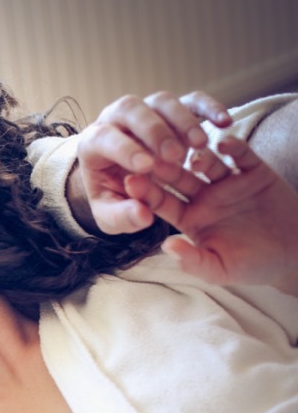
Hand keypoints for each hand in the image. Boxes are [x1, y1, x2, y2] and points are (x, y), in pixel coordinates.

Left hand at [76, 91, 231, 234]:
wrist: (128, 183)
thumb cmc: (117, 199)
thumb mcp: (113, 216)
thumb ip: (123, 217)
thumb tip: (142, 215)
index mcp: (94, 146)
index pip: (103, 138)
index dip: (124, 149)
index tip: (146, 167)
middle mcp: (117, 121)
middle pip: (131, 110)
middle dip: (153, 131)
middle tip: (175, 156)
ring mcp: (147, 111)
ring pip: (162, 102)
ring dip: (182, 120)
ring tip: (200, 145)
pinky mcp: (175, 110)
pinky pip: (192, 100)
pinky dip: (208, 107)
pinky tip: (224, 123)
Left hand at [127, 137, 297, 294]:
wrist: (295, 253)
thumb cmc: (254, 265)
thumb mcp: (221, 270)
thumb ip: (193, 261)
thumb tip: (166, 246)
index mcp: (188, 218)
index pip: (162, 203)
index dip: (147, 193)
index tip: (129, 182)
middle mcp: (203, 196)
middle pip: (179, 178)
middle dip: (165, 167)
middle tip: (150, 155)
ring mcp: (227, 181)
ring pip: (208, 163)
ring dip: (198, 156)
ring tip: (191, 155)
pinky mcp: (254, 170)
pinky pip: (241, 155)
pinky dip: (233, 146)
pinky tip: (224, 143)